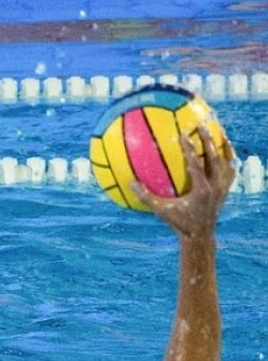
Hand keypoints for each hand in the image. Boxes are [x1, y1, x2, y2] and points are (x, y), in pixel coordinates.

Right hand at [134, 124, 233, 241]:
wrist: (200, 235)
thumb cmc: (178, 223)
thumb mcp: (160, 210)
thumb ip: (146, 197)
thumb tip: (130, 183)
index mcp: (201, 190)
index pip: (196, 164)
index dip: (190, 148)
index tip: (184, 134)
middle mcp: (215, 186)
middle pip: (215, 158)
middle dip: (208, 140)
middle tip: (201, 125)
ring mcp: (223, 187)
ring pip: (226, 162)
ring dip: (222, 146)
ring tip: (219, 132)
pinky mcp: (226, 189)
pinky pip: (231, 170)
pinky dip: (229, 158)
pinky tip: (226, 150)